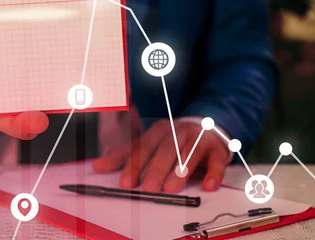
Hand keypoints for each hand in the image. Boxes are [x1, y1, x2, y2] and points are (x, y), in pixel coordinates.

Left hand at [92, 120, 228, 192]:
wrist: (207, 126)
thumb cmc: (173, 140)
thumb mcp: (149, 144)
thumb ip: (126, 155)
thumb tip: (97, 166)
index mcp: (158, 131)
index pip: (143, 147)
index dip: (134, 164)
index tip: (125, 182)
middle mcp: (177, 132)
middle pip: (165, 150)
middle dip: (156, 170)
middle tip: (148, 188)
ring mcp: (198, 139)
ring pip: (189, 153)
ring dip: (180, 171)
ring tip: (172, 188)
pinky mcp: (217, 149)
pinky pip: (217, 161)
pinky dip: (213, 173)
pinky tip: (207, 185)